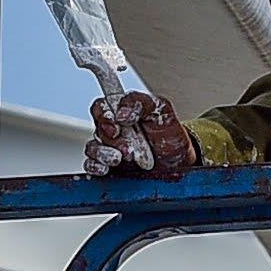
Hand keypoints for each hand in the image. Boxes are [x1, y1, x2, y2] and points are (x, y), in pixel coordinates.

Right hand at [83, 91, 197, 179]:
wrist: (179, 162)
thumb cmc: (169, 135)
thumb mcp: (161, 110)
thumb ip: (141, 103)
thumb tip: (121, 112)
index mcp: (122, 112)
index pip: (102, 106)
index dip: (105, 114)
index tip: (117, 124)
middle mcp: (113, 129)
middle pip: (99, 129)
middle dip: (113, 139)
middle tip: (128, 148)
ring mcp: (109, 148)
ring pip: (92, 147)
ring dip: (104, 153)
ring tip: (119, 159)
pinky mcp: (108, 166)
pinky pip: (91, 165)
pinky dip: (95, 166)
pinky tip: (105, 168)